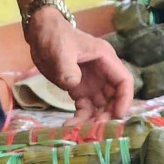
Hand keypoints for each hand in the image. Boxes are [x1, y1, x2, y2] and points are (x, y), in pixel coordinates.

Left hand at [26, 8, 132, 123]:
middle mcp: (102, 72)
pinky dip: (80, 117)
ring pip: (100, 106)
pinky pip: (85, 107)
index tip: (116, 115)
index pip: (124, 81)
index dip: (124, 99)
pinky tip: (69, 125)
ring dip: (93, 119)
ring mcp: (91, 82)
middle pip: (113, 97)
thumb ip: (67, 67)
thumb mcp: (60, 50)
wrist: (39, 32)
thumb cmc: (54, 36)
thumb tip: (72, 84)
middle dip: (107, 114)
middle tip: (95, 128)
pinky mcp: (79, 88)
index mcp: (105, 59)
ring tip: (80, 131)